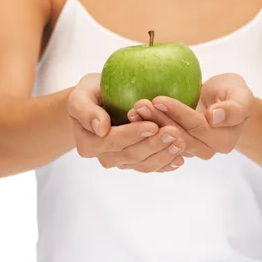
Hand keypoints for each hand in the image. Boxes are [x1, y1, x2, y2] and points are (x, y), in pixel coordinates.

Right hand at [67, 73, 186, 172]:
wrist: (98, 104)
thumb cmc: (90, 94)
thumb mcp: (80, 95)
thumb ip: (85, 110)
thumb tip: (101, 128)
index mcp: (89, 144)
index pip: (114, 141)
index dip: (133, 135)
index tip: (152, 125)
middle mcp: (106, 157)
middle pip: (131, 155)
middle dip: (154, 145)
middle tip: (174, 132)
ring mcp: (122, 162)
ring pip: (144, 164)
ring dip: (164, 155)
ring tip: (180, 142)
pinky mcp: (136, 162)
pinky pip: (152, 166)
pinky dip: (166, 164)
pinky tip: (180, 158)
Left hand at [127, 74, 252, 158]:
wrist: (222, 101)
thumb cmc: (232, 94)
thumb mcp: (241, 95)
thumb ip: (234, 108)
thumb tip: (214, 117)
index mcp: (222, 141)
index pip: (197, 127)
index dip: (177, 114)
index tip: (159, 98)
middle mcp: (205, 150)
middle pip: (177, 137)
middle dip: (158, 120)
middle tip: (139, 104)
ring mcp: (188, 151)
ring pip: (165, 141)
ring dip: (147, 125)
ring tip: (134, 109)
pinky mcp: (174, 147)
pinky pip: (158, 141)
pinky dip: (144, 129)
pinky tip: (131, 116)